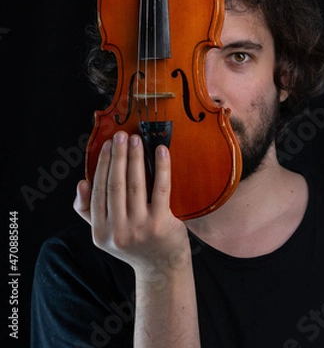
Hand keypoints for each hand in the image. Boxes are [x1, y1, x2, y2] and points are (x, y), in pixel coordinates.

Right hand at [73, 131, 190, 277]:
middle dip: (117, 156)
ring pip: (135, 185)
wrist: (162, 269)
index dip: (102, 164)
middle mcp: (117, 231)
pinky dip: (161, 168)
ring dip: (135, 158)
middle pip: (115, 185)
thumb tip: (81, 183)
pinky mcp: (161, 225)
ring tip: (137, 140)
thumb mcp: (106, 233)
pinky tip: (161, 151)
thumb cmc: (134, 243)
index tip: (107, 144)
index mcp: (100, 232)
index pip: (98, 190)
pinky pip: (160, 189)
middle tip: (121, 135)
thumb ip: (89, 210)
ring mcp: (140, 229)